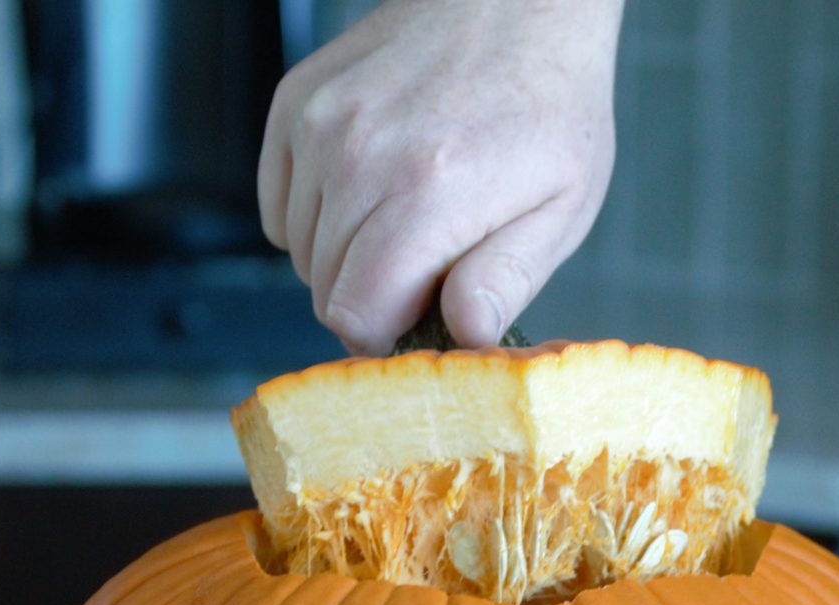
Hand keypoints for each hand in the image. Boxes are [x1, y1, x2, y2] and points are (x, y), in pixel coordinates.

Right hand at [258, 0, 621, 353]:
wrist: (517, 4)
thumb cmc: (548, 108)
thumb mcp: (562, 207)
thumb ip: (508, 278)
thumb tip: (465, 334)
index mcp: (427, 194)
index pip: (355, 314)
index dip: (387, 336)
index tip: (419, 319)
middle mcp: (360, 156)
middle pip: (324, 287)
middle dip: (372, 297)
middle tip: (426, 266)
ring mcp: (320, 125)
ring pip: (299, 248)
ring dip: (344, 254)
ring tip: (404, 220)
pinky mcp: (297, 103)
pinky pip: (276, 204)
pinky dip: (312, 215)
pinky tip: (367, 194)